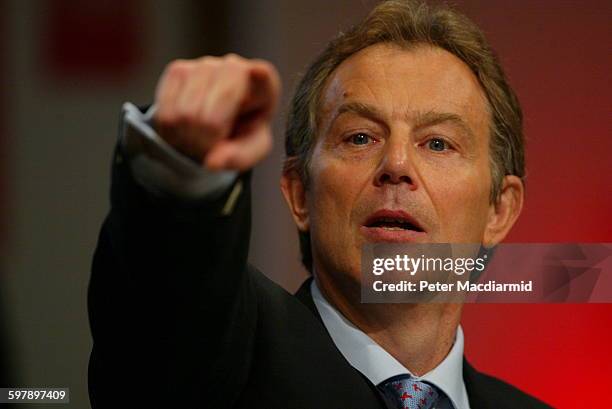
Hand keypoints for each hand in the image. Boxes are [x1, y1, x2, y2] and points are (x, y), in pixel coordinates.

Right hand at [154, 54, 280, 170]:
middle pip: (213, 114)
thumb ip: (238, 157)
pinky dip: (171, 131)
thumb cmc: (241, 134)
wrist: (215, 124)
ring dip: (188, 138)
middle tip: (210, 149)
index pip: (264, 74)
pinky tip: (184, 129)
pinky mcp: (179, 70)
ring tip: (199, 139)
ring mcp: (205, 65)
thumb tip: (213, 162)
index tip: (257, 72)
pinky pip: (166, 111)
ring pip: (186, 114)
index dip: (258, 74)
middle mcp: (235, 68)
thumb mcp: (249, 150)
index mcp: (264, 86)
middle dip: (208, 141)